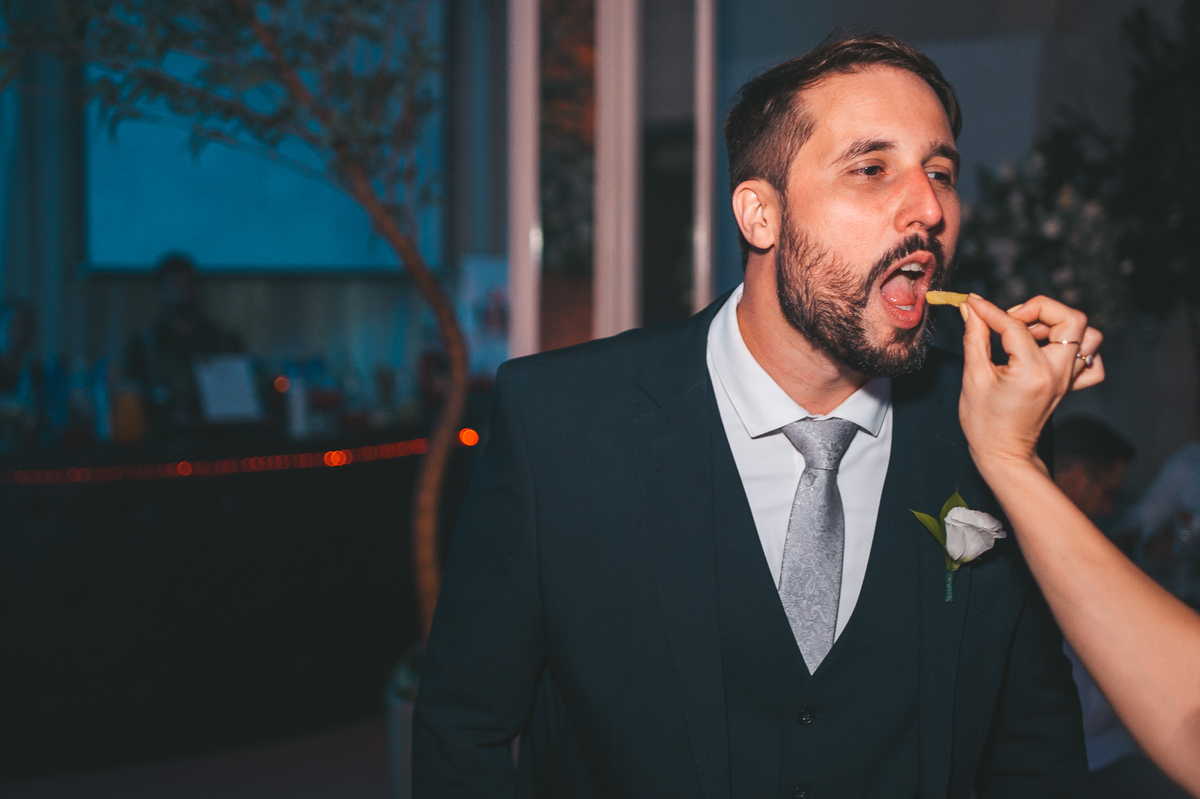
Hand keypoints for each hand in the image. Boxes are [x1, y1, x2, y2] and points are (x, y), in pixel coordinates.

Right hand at [959, 294, 1104, 471]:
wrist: (1003, 454)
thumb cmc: (985, 423)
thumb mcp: (973, 378)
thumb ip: (975, 338)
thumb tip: (971, 310)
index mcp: (1032, 371)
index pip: (1015, 325)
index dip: (990, 311)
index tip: (972, 304)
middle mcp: (1057, 373)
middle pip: (1070, 319)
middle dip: (1040, 309)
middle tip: (1013, 319)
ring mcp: (1068, 380)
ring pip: (1088, 336)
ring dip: (1060, 325)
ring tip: (1031, 333)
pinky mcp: (1069, 386)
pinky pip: (1091, 361)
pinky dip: (1078, 349)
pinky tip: (1053, 350)